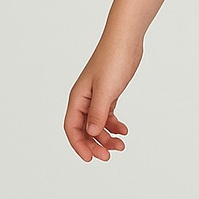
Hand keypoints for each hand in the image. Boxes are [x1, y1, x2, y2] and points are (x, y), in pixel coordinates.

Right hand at [64, 32, 142, 161]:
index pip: (72, 128)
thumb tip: (91, 132)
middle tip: (109, 156)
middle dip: (95, 144)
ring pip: (97, 124)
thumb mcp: (106, 90)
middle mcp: (84, 99)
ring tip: (122, 145)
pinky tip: (124, 130)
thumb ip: (98, 112)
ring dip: (107, 137)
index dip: (79, 145)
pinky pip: (107, 115)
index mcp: (78, 98)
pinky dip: (114, 125)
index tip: (91, 158)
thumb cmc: (113, 60)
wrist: (126, 40)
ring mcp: (96, 97)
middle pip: (84, 129)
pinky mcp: (108, 93)